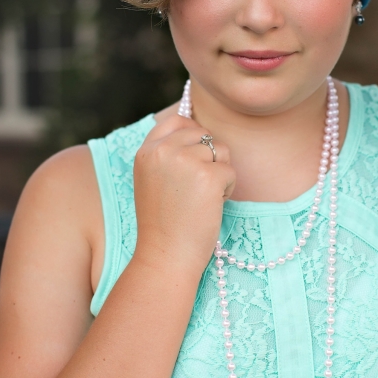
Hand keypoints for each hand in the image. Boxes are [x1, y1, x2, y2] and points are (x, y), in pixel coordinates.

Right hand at [131, 111, 235, 270]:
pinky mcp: (208, 176)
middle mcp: (162, 150)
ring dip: (219, 174)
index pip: (178, 120)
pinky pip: (231, 172)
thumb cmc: (164, 224)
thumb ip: (167, 154)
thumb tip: (198, 132)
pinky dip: (227, 190)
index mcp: (146, 151)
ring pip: (221, 150)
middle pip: (204, 134)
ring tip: (201, 199)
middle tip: (196, 189)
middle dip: (209, 158)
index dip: (193, 136)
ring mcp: (185, 161)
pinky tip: (210, 208)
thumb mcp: (153, 180)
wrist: (166, 256)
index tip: (194, 160)